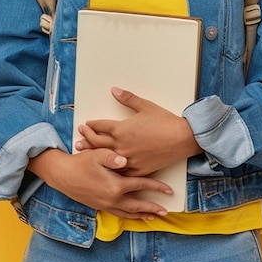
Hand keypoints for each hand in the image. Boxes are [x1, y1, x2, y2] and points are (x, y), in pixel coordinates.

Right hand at [28, 147, 172, 219]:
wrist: (63, 175)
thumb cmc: (82, 162)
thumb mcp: (98, 154)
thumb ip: (112, 157)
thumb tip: (125, 160)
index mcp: (115, 185)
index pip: (141, 185)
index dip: (156, 187)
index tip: (169, 190)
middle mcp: (112, 198)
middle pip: (138, 205)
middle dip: (152, 208)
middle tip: (165, 211)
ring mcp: (106, 204)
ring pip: (128, 212)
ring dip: (142, 215)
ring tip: (153, 217)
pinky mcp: (100, 206)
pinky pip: (119, 214)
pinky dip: (129, 216)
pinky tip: (133, 215)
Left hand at [75, 87, 201, 176]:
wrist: (181, 139)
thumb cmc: (165, 122)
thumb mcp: (145, 106)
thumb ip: (128, 98)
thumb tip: (114, 90)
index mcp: (121, 129)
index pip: (100, 126)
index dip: (91, 125)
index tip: (86, 124)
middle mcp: (121, 145)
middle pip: (98, 142)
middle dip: (87, 138)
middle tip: (80, 136)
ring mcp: (128, 159)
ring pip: (105, 158)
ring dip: (93, 154)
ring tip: (84, 153)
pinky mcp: (137, 169)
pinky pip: (119, 171)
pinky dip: (110, 168)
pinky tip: (105, 168)